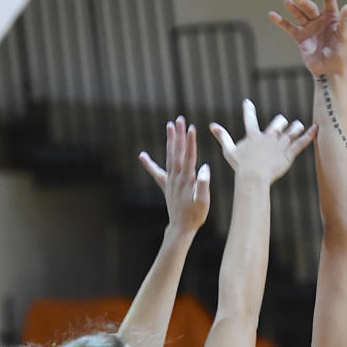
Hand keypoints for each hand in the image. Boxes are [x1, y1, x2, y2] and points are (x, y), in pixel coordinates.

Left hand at [139, 116, 210, 236]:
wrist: (181, 227)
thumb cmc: (195, 215)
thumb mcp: (203, 201)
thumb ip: (204, 185)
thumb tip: (204, 168)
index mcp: (187, 179)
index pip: (189, 156)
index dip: (190, 142)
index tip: (191, 128)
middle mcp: (176, 177)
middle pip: (177, 152)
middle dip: (179, 135)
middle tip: (179, 119)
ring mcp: (170, 181)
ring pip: (170, 157)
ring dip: (170, 141)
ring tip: (169, 126)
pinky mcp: (166, 186)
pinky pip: (157, 173)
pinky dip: (149, 164)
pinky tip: (142, 156)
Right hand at [210, 98, 316, 183]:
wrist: (253, 176)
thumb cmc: (240, 166)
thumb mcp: (229, 150)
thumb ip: (222, 137)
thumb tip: (212, 126)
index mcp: (253, 135)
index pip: (249, 119)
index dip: (248, 110)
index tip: (247, 102)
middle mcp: (268, 137)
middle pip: (276, 124)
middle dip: (279, 123)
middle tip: (281, 121)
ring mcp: (279, 144)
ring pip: (290, 133)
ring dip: (295, 128)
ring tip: (298, 125)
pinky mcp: (288, 153)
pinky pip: (300, 143)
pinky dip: (309, 135)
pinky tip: (315, 128)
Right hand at [269, 0, 346, 77]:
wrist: (329, 71)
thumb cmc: (340, 53)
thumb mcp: (343, 36)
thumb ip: (343, 21)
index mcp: (332, 17)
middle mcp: (320, 20)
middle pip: (310, 7)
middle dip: (303, 2)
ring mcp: (309, 28)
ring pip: (299, 14)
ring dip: (293, 8)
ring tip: (287, 1)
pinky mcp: (300, 37)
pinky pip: (289, 27)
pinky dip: (280, 21)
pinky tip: (272, 15)